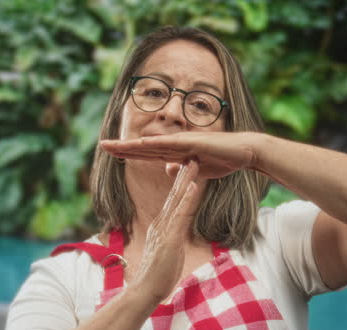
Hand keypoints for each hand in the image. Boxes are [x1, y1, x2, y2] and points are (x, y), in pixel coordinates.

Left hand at [100, 132, 259, 178]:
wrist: (244, 152)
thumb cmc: (223, 159)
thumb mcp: (196, 170)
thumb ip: (181, 169)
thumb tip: (166, 169)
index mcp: (175, 152)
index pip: (147, 152)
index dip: (129, 151)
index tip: (112, 151)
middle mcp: (176, 144)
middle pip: (144, 146)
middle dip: (123, 146)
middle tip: (102, 144)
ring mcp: (185, 142)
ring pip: (153, 144)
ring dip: (133, 144)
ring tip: (114, 144)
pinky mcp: (195, 143)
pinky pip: (173, 144)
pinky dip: (158, 143)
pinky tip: (142, 142)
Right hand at [129, 160, 202, 302]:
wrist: (145, 291)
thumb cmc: (157, 277)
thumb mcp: (168, 255)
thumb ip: (172, 243)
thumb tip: (176, 239)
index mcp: (161, 228)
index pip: (174, 202)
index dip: (182, 185)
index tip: (189, 170)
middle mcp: (161, 224)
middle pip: (175, 195)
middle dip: (184, 175)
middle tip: (192, 156)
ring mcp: (164, 230)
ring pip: (178, 200)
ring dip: (187, 180)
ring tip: (194, 163)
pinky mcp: (169, 238)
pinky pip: (180, 215)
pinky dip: (187, 200)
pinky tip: (193, 186)